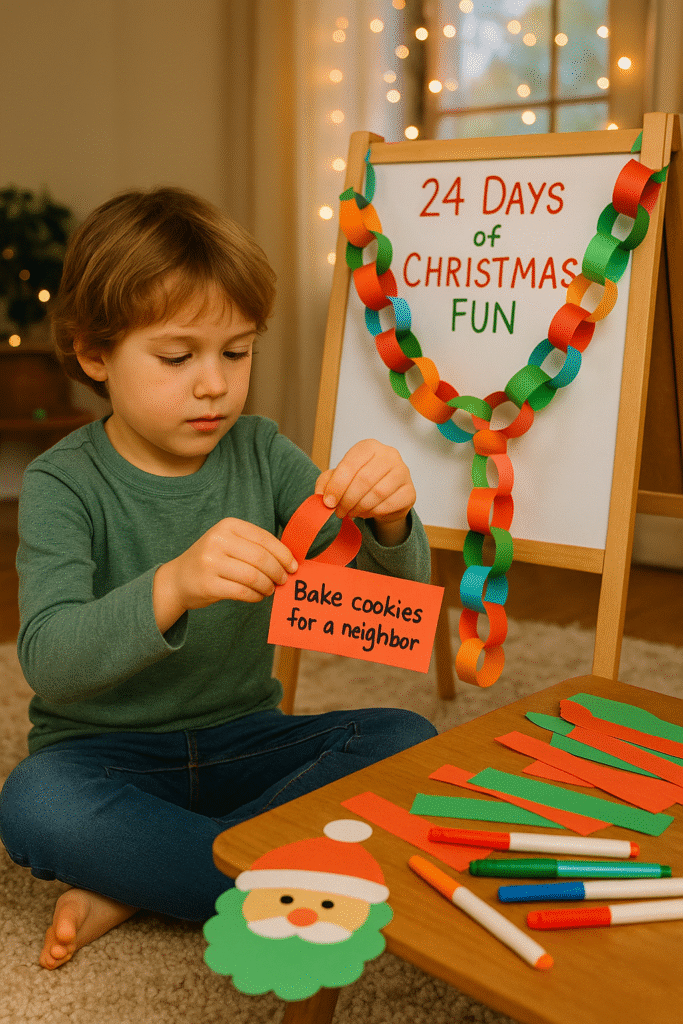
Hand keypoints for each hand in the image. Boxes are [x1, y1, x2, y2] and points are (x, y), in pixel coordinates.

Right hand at [153, 519, 297, 632]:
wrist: (178, 579)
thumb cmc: (212, 560)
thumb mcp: (229, 542)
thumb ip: (255, 546)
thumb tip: (290, 560)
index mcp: (227, 525)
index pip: (264, 538)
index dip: (283, 554)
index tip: (293, 566)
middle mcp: (217, 540)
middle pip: (261, 558)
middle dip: (278, 571)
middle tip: (283, 580)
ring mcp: (210, 562)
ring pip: (253, 576)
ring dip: (267, 585)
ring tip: (270, 589)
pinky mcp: (208, 584)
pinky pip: (243, 591)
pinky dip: (256, 596)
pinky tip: (258, 596)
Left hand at [314, 439, 415, 542]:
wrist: (383, 496)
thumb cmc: (360, 482)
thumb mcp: (338, 479)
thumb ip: (326, 483)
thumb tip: (321, 496)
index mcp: (368, 447)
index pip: (350, 465)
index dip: (337, 486)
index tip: (328, 502)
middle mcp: (389, 455)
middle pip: (364, 480)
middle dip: (348, 500)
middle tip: (339, 511)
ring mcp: (403, 472)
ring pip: (377, 493)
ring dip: (360, 507)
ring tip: (352, 512)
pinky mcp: (410, 491)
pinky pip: (390, 504)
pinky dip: (374, 512)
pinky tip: (367, 512)